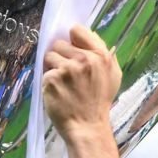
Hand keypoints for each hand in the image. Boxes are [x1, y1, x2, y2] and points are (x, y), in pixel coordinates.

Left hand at [42, 25, 121, 141]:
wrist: (88, 127)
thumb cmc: (99, 102)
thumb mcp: (112, 75)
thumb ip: (103, 54)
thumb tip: (88, 36)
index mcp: (101, 56)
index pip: (77, 30)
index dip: (73, 40)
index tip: (73, 50)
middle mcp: (84, 59)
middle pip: (60, 43)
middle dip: (62, 56)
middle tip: (69, 74)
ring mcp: (67, 69)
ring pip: (49, 56)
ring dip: (53, 68)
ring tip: (63, 83)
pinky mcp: (52, 79)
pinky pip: (44, 72)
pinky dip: (49, 82)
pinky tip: (58, 92)